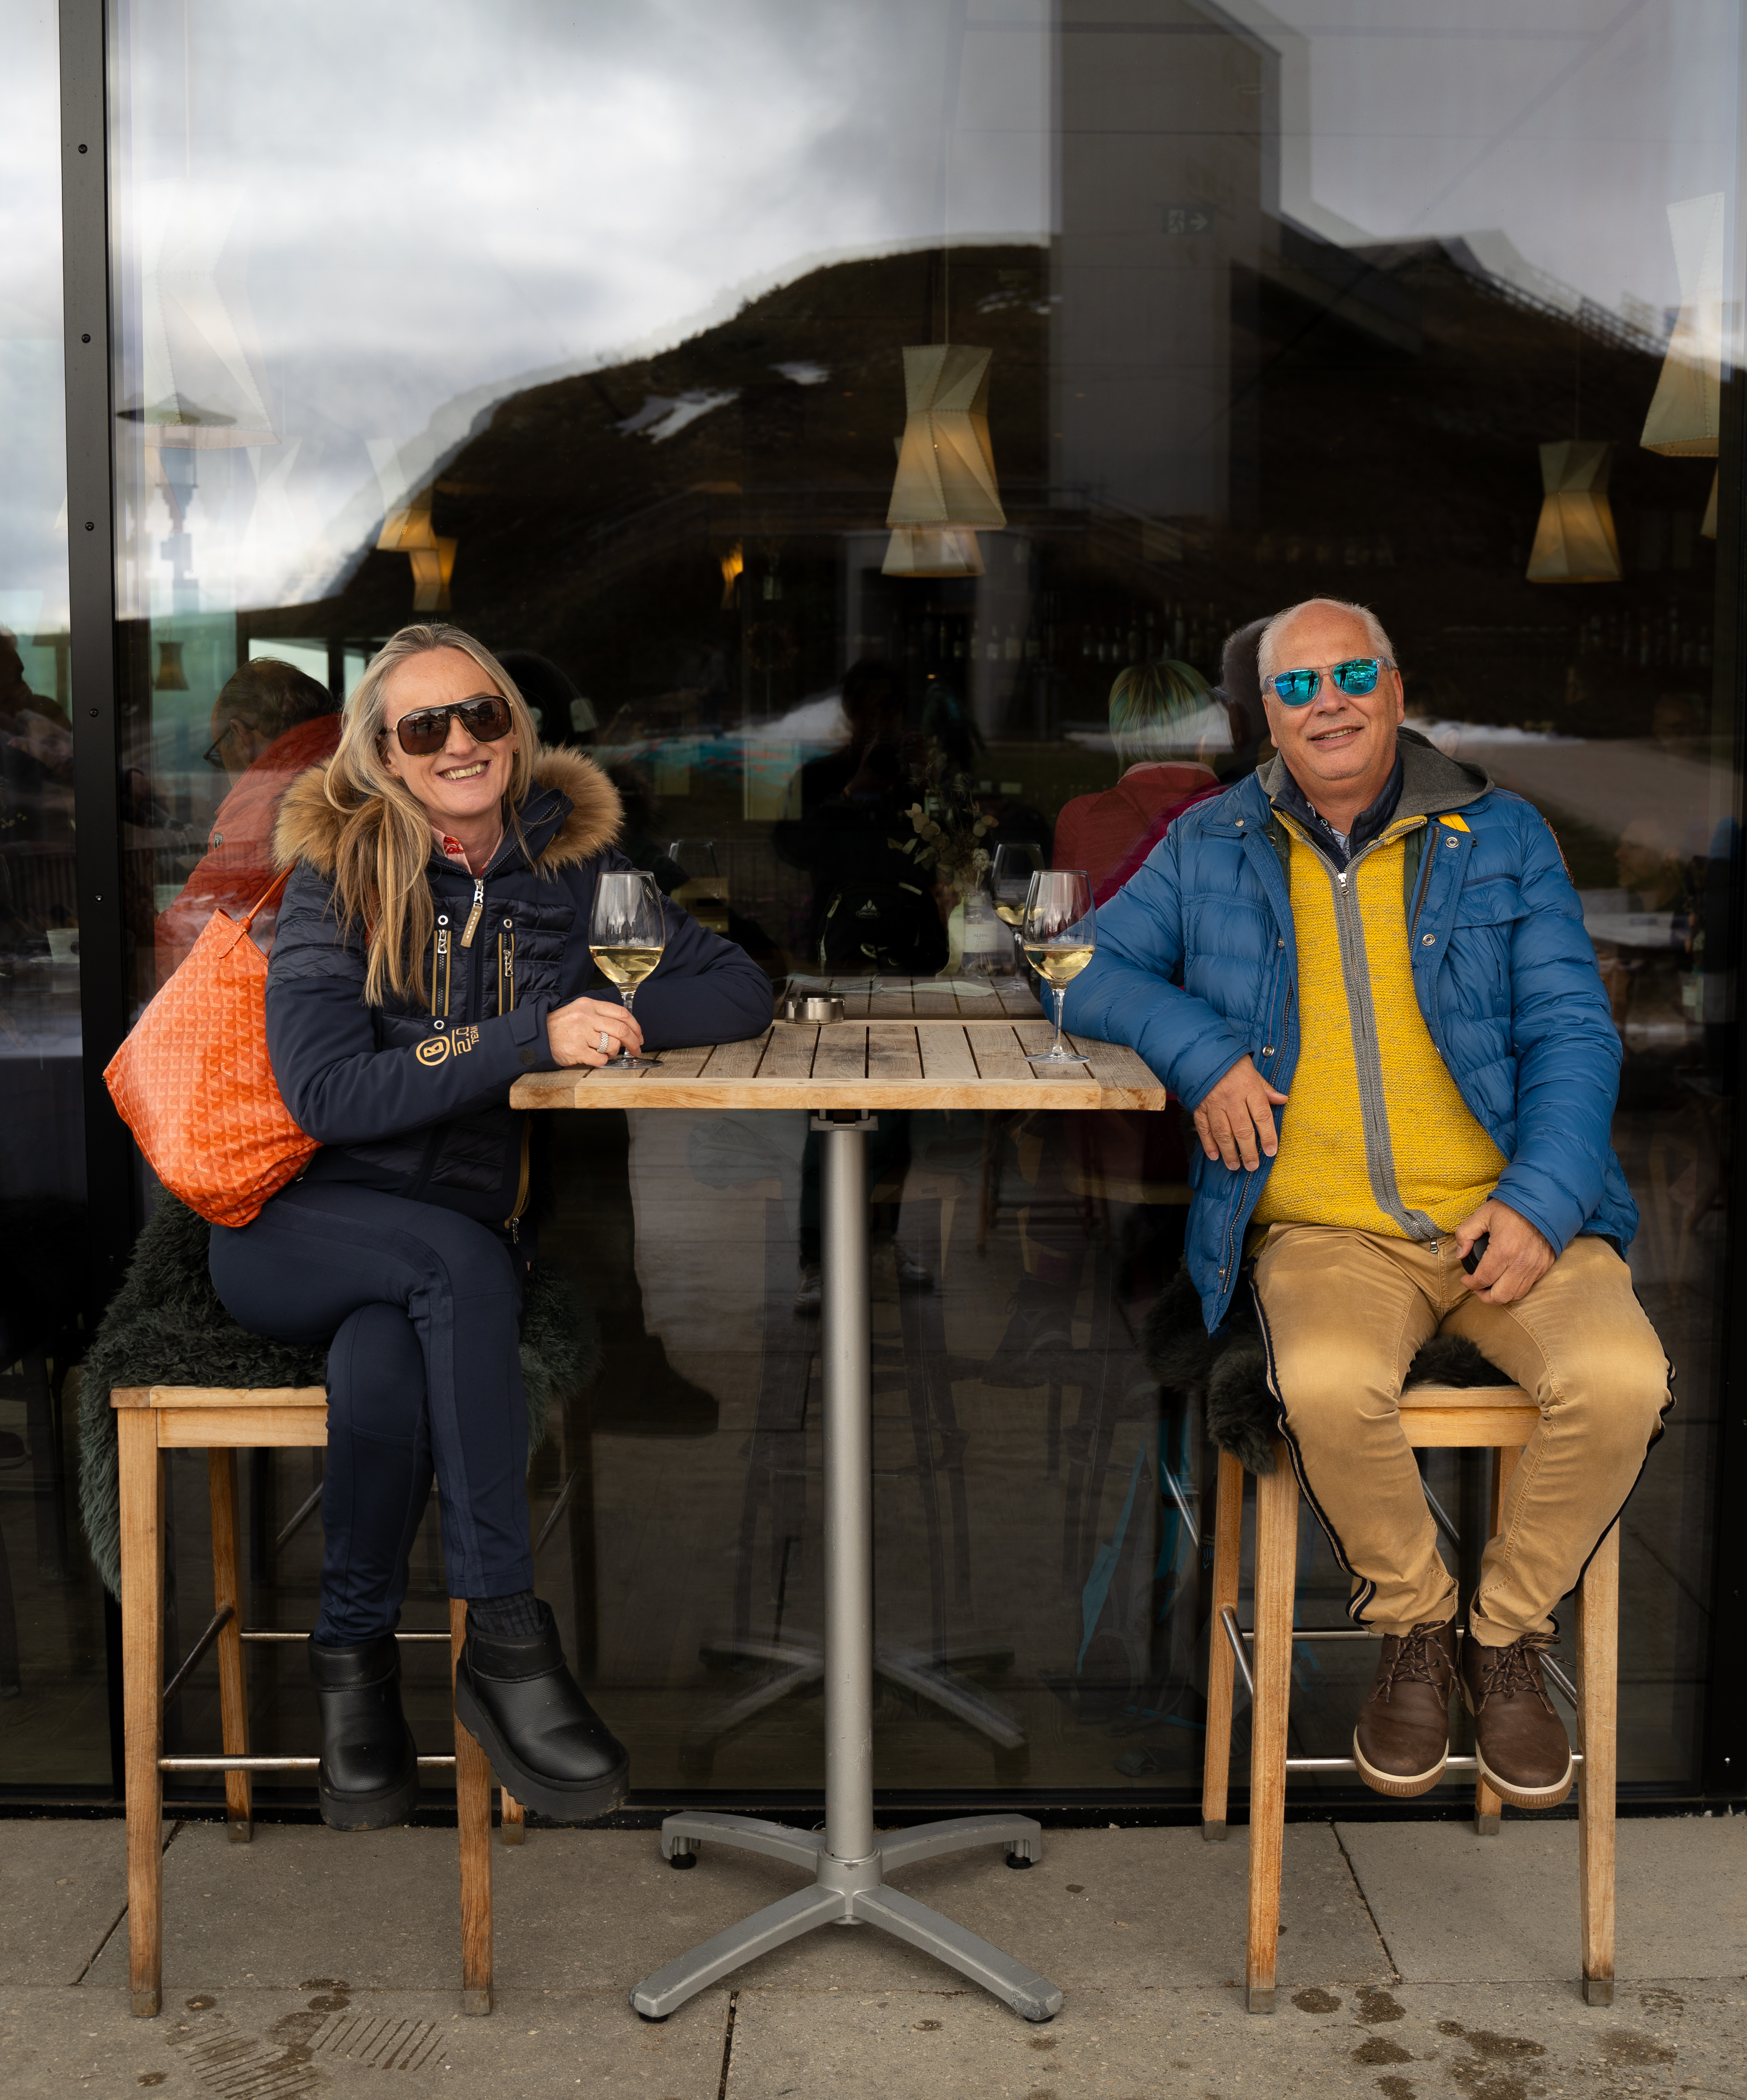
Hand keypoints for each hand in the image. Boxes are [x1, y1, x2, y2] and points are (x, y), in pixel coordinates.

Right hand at [548, 995, 644, 1068]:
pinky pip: (600, 1059)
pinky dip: (602, 1061)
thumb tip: (626, 1027)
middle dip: (633, 1042)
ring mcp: (581, 1034)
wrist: (539, 1037)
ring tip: (605, 1052)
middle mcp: (586, 1017)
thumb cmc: (561, 1026)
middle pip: (621, 1030)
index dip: (635, 1026)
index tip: (639, 1035)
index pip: (621, 1013)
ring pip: (612, 1045)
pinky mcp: (577, 1050)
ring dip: (613, 1052)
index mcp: (589, 1005)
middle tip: (636, 1049)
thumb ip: (600, 1015)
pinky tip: (594, 1057)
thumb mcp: (579, 1011)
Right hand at [1192, 1056, 1288, 1171]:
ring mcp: (1214, 1104)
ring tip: (1235, 1166)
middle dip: (1248, 1151)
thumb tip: (1283, 1100)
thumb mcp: (1253, 1072)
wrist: (1203, 1053)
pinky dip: (1208, 1144)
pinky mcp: (1199, 1107)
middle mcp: (1232, 1098)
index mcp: (1249, 1088)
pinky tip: (1214, 1156)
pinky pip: (1204, 1129)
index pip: (1262, 1116)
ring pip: (1223, 1133)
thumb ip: (1266, 1089)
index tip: (1271, 1151)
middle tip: (1252, 1166)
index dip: (1268, 1136)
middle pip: (1242, 1130)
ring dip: (1229, 1152)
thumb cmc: (1232, 1064)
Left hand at [1454, 1199, 1553, 1304]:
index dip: (1470, 1284)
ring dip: (1500, 1295)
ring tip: (1490, 1287)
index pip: (1483, 1279)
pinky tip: (1505, 1280)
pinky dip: (1515, 1289)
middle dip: (1484, 1297)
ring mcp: (1535, 1267)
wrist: (1544, 1203)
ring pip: (1516, 1295)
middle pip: (1500, 1295)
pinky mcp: (1544, 1267)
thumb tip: (1460, 1254)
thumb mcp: (1483, 1215)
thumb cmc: (1513, 1208)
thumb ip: (1465, 1234)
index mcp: (1503, 1250)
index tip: (1465, 1280)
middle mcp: (1521, 1263)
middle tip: (1477, 1289)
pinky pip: (1528, 1287)